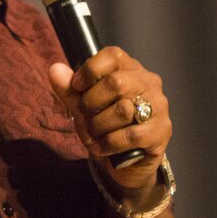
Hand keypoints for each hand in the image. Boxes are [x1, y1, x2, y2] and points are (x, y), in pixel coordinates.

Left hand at [49, 46, 171, 195]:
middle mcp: (149, 83)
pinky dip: (109, 144)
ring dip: (98, 126)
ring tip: (94, 135)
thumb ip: (70, 89)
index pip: (113, 55)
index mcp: (131, 69)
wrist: (127, 162)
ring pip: (122, 110)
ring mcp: (159, 107)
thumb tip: (55, 70)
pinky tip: (103, 147)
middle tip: (84, 116)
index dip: (90, 70)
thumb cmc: (106, 126)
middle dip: (90, 103)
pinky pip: (129, 135)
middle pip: (115, 83)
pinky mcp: (161, 131)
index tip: (77, 87)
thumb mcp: (84, 106)